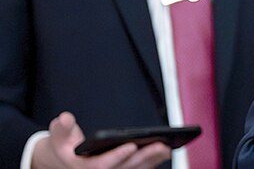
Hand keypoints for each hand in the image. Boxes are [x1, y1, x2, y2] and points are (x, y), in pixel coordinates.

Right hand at [31, 112, 171, 168]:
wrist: (63, 161)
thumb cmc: (63, 146)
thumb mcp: (58, 136)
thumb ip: (62, 128)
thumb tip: (65, 118)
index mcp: (81, 167)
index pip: (101, 165)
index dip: (116, 156)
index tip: (131, 144)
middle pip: (123, 168)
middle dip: (142, 157)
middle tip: (161, 145)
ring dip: (151, 161)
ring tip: (167, 147)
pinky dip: (151, 163)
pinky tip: (164, 153)